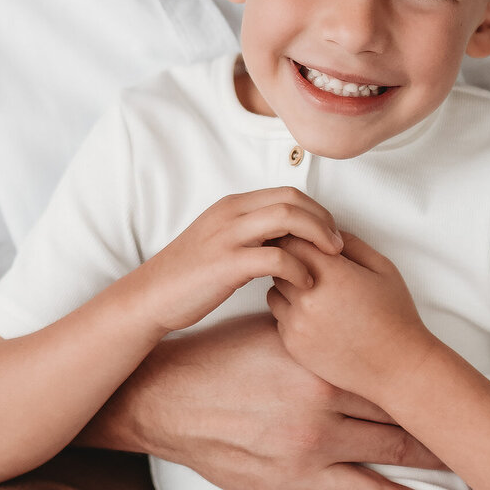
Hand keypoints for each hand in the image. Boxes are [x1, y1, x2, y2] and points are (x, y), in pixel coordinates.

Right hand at [83, 313, 470, 489]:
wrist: (167, 398)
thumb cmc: (219, 356)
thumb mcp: (277, 330)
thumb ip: (325, 332)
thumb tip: (364, 323)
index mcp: (325, 378)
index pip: (396, 395)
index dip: (436, 406)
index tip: (469, 412)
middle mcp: (323, 426)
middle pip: (400, 444)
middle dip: (446, 458)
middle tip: (484, 469)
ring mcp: (306, 467)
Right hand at [137, 188, 342, 336]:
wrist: (150, 296)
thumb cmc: (189, 276)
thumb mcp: (221, 242)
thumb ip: (251, 233)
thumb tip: (288, 237)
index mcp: (233, 206)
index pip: (287, 193)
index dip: (317, 210)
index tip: (331, 233)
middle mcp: (231, 214)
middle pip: (292, 199)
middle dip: (324, 220)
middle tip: (339, 245)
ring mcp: (227, 237)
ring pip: (287, 218)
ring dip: (318, 236)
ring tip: (332, 259)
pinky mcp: (226, 264)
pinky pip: (275, 256)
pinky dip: (298, 268)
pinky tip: (306, 284)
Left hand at [267, 232, 430, 404]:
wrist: (397, 367)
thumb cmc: (396, 315)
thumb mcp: (383, 268)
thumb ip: (351, 243)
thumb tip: (324, 231)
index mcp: (332, 274)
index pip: (292, 240)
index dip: (298, 238)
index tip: (308, 242)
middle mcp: (308, 298)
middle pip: (278, 264)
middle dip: (291, 261)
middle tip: (314, 268)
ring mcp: (297, 324)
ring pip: (274, 291)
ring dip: (288, 287)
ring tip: (317, 294)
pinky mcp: (293, 345)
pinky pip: (279, 318)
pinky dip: (292, 314)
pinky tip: (318, 318)